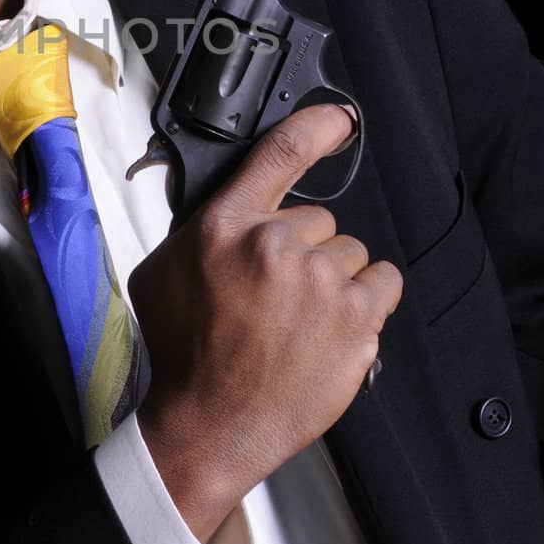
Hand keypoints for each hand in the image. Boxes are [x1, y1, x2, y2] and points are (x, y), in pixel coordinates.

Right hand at [128, 103, 401, 543]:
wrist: (211, 425)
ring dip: (333, 281)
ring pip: (349, 254)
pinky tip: (337, 324)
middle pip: (319, 219)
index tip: (340, 118)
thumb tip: (222, 209)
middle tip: (276, 295)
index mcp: (226, 225)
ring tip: (301, 321)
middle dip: (303, 251)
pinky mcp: (356, 318)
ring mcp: (320, 281)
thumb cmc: (185, 354)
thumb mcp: (160, 273)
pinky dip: (368, 300)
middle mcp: (275, 245)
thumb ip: (196, 231)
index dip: (318, 126)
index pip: (281, 153)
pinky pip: (383, 282)